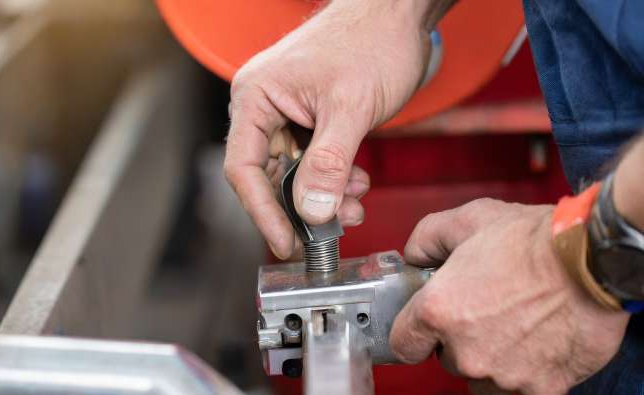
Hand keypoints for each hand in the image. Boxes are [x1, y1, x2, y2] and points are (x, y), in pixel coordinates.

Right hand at [224, 0, 437, 258]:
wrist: (399, 12)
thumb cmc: (372, 41)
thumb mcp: (351, 107)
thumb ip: (329, 163)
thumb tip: (311, 213)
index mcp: (256, 97)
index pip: (243, 168)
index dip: (264, 212)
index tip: (288, 243)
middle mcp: (264, 106)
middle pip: (268, 176)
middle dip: (302, 207)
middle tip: (332, 229)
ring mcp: (287, 113)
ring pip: (294, 173)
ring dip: (323, 196)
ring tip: (355, 202)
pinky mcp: (311, 118)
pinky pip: (313, 161)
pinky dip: (334, 179)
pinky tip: (357, 183)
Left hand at [390, 198, 629, 393]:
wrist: (594, 259)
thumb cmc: (534, 239)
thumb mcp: (468, 219)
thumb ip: (427, 239)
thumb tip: (414, 257)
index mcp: (439, 310)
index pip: (402, 344)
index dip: (414, 332)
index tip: (427, 325)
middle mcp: (465, 350)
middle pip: (447, 359)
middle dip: (460, 338)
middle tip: (486, 309)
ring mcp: (503, 375)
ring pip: (483, 378)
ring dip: (492, 359)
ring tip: (517, 326)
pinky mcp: (542, 388)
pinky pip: (522, 390)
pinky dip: (528, 374)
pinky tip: (539, 345)